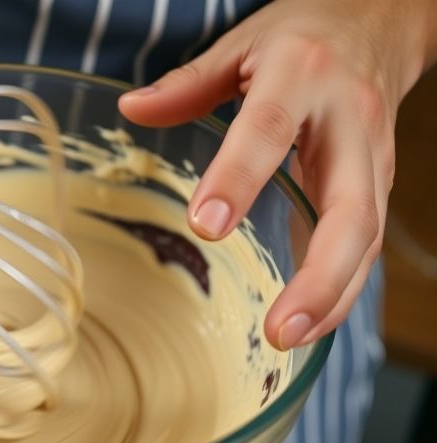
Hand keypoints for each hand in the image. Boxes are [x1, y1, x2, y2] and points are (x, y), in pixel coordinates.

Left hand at [119, 0, 436, 349]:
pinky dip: (341, 288)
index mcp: (300, 75)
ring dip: (334, 296)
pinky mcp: (381, 183)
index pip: (267, 131)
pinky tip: (307, 323)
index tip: (205, 226)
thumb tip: (130, 110)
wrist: (383, 21)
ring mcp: (375, 156)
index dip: (238, 179)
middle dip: (319, 275)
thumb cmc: (304, 36)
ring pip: (367, 237)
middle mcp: (349, 119)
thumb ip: (188, 83)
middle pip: (350, 208)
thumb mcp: (242, 44)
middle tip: (276, 328)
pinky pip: (367, 243)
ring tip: (288, 339)